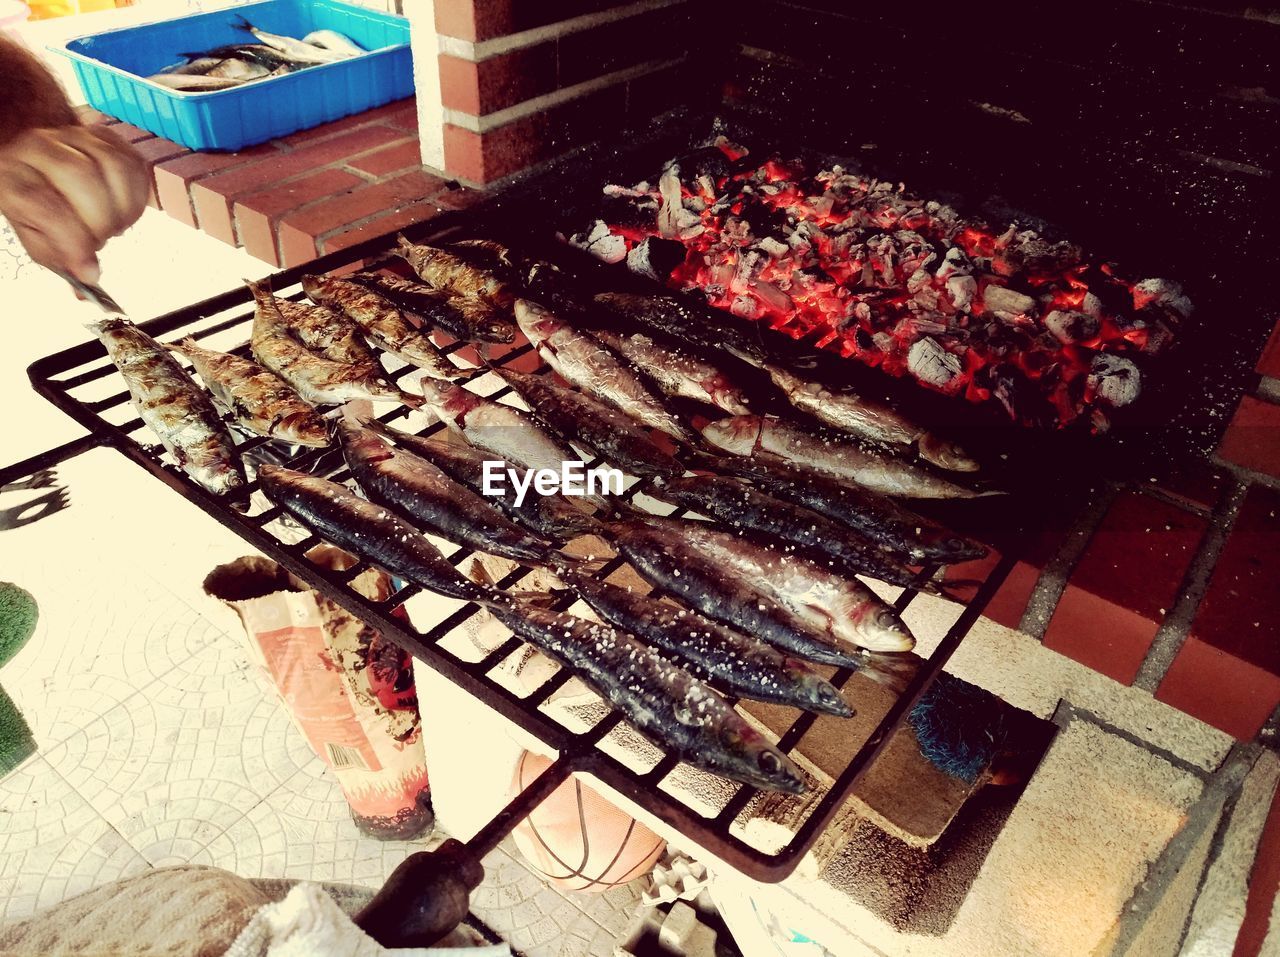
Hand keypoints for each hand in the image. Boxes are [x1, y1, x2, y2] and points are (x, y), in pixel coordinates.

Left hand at [0, 123, 149, 285]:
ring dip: (122, 210)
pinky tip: (125, 210)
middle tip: (100, 242)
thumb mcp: (33, 232)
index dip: (74, 243)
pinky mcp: (106, 137)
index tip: (91, 272)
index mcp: (12, 175)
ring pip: (113, 168)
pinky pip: (133, 166)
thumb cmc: (35, 199)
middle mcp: (39, 148)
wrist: (39, 159)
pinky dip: (137, 197)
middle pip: (82, 178)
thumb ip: (59, 259)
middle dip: (100, 222)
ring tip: (113, 226)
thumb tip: (86, 288)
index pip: (46, 205)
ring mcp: (75, 136)